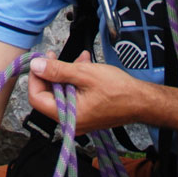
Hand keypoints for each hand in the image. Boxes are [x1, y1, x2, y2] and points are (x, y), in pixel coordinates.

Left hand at [28, 51, 149, 136]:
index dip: (35, 77)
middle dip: (52, 72)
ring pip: (61, 92)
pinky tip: (85, 64)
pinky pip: (72, 95)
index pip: (36, 98)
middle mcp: (70, 121)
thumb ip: (57, 70)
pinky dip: (75, 79)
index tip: (40, 61)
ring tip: (79, 59)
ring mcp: (78, 118)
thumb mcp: (84, 74)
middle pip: (48, 95)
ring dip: (66, 73)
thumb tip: (35, 65)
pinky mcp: (86, 113)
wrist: (142, 102)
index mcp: (67, 116)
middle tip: (56, 55)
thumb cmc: (117, 90)